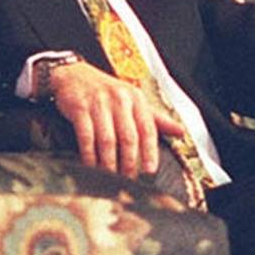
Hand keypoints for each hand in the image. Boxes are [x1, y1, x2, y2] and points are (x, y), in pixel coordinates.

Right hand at [48, 62, 183, 177]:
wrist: (73, 75)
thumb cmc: (107, 91)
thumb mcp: (133, 100)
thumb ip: (156, 119)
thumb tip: (180, 132)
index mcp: (137, 99)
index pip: (148, 129)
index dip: (150, 152)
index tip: (150, 171)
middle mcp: (120, 100)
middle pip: (129, 137)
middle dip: (130, 162)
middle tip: (129, 180)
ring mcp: (99, 103)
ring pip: (107, 139)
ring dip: (109, 162)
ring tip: (111, 177)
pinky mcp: (80, 108)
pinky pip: (86, 136)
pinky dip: (89, 154)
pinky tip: (91, 165)